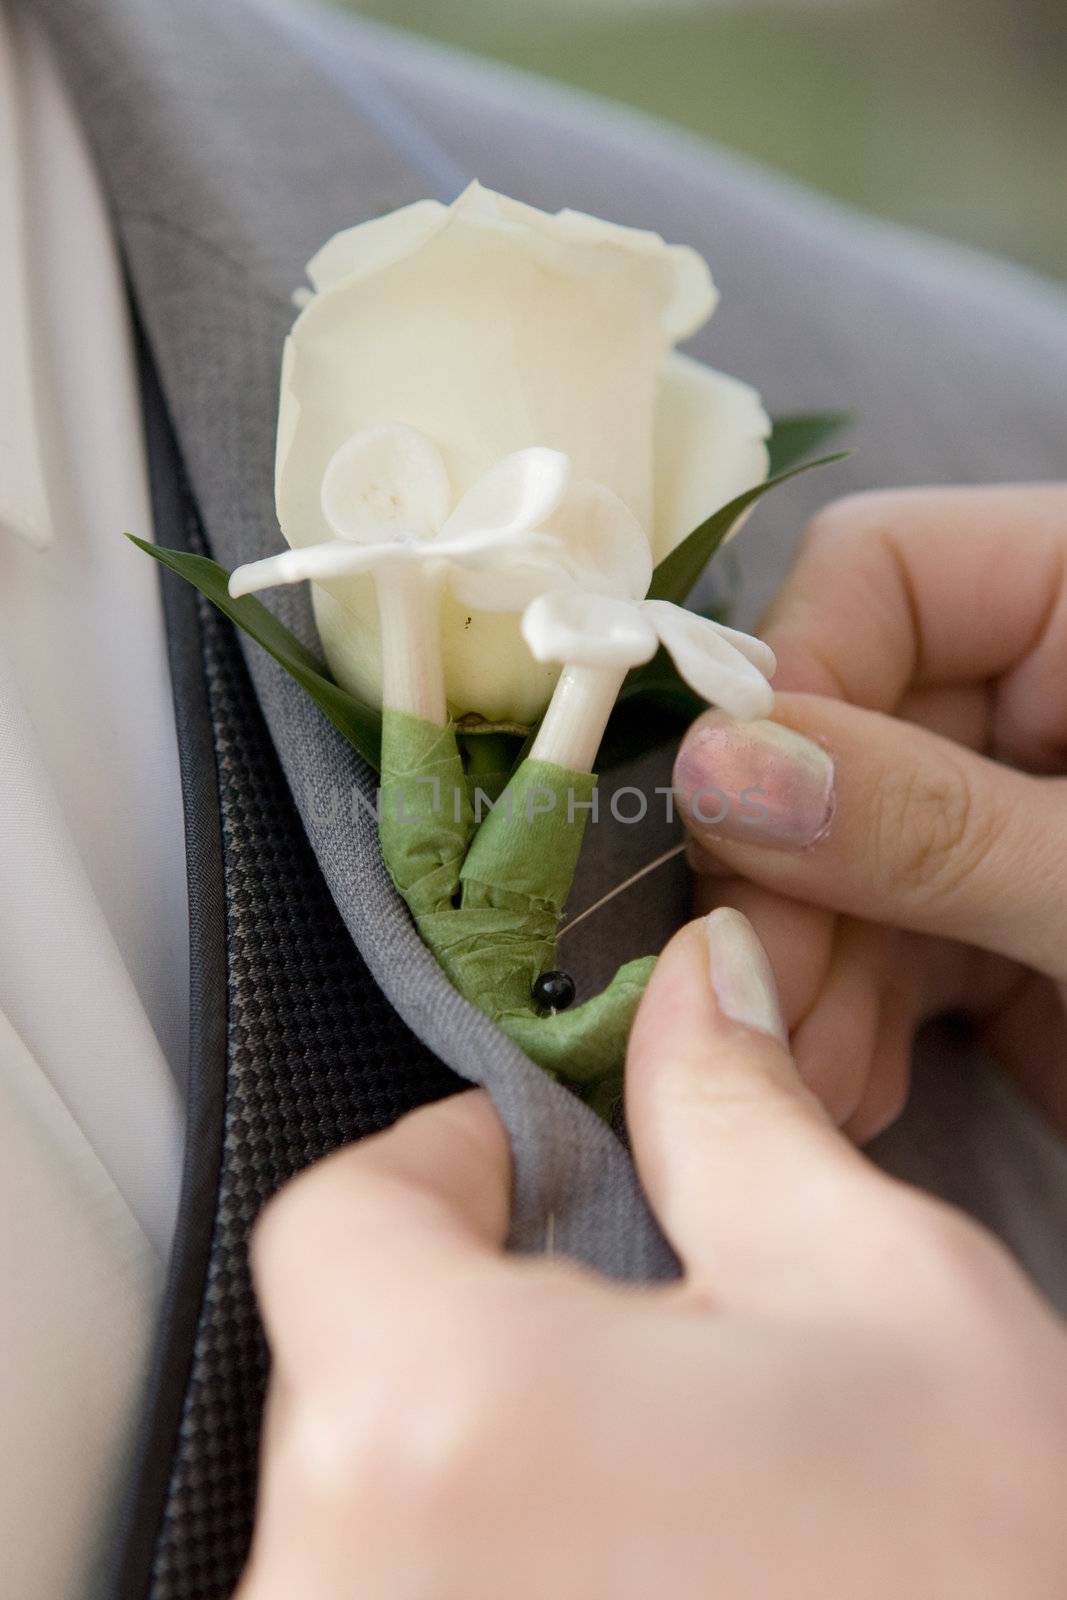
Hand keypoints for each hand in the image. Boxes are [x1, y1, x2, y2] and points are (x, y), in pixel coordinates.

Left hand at [237, 910, 1066, 1599]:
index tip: (524, 1169)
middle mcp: (340, 1594)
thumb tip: (695, 983)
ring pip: (359, 1511)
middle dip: (474, 1312)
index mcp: (443, 1430)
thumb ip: (737, 1117)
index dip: (445, 1165)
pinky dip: (477, 1569)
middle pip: (341, 1366)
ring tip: (656, 1492)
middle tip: (630, 1331)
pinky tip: (631, 1581)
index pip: (336, 1219)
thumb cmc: (990, 1582)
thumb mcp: (889, 1303)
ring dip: (479, 1461)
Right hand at [673, 486, 1066, 1140]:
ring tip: (806, 1079)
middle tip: (755, 1003)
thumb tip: (714, 770)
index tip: (740, 839)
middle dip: (786, 880)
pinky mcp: (1008, 923)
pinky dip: (852, 1019)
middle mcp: (1035, 686)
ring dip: (805, 973)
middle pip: (834, 736)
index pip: (874, 576)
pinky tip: (841, 1085)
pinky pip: (891, 947)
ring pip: (844, 860)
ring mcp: (1013, 810)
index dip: (786, 698)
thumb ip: (932, 823)